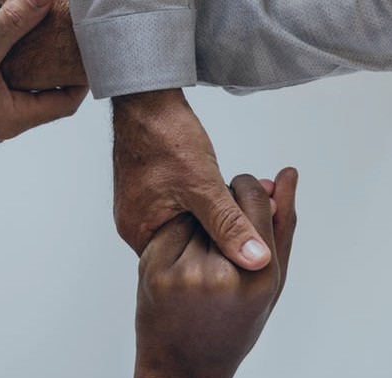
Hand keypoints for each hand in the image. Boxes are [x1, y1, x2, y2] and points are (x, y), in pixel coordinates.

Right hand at [0, 0, 87, 143]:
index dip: (80, 80)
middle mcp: (3, 121)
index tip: (85, 55)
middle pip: (44, 95)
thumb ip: (12, 25)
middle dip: (55, 67)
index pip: (64, 104)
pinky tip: (5, 45)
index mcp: (13, 118)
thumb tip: (44, 0)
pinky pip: (0, 86)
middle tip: (65, 42)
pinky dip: (7, 66)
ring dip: (30, 65)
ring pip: (21, 89)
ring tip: (39, 39)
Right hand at [113, 90, 271, 269]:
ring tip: (241, 202)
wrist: (146, 100)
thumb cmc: (166, 136)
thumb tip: (256, 260)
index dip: (217, 256)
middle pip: (186, 245)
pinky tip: (221, 192)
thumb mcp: (204, 185)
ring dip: (215, 214)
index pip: (185, 263)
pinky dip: (204, 202)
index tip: (245, 245)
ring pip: (187, 225)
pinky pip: (181, 208)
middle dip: (220, 233)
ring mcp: (140, 207)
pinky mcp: (149, 191)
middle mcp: (135, 224)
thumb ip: (229, 225)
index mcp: (139, 232)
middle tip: (252, 220)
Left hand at [135, 169, 298, 377]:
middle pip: (221, 204)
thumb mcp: (270, 284)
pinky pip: (168, 231)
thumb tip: (287, 173)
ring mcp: (183, 273)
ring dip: (199, 220)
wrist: (183, 368)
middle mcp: (221, 274)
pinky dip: (175, 236)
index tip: (244, 193)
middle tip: (220, 228)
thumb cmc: (235, 324)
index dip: (248, 188)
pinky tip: (179, 261)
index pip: (253, 199)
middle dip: (223, 204)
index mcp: (259, 276)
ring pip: (193, 215)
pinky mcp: (152, 270)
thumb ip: (282, 226)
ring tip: (201, 254)